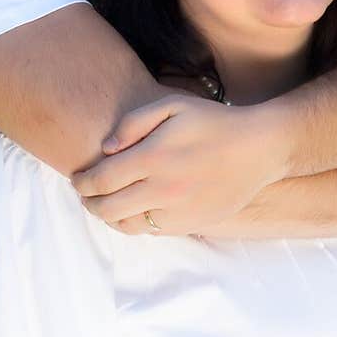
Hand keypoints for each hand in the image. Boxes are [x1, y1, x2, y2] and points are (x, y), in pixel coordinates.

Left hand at [71, 94, 282, 234]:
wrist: (259, 149)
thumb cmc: (213, 122)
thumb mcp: (173, 105)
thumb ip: (133, 122)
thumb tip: (106, 149)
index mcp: (153, 157)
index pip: (101, 179)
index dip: (82, 182)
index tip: (77, 179)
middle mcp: (162, 189)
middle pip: (107, 208)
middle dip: (89, 202)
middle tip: (86, 195)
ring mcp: (177, 211)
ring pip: (126, 225)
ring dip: (110, 216)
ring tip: (107, 204)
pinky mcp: (190, 224)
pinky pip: (151, 231)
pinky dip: (136, 223)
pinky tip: (135, 209)